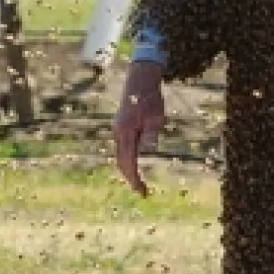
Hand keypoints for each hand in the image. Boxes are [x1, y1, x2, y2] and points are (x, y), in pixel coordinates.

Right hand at [112, 62, 165, 195]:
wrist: (140, 81)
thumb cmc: (150, 98)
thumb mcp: (156, 116)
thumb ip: (151, 133)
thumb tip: (148, 150)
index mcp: (125, 132)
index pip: (128, 162)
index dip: (134, 178)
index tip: (142, 191)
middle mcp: (118, 133)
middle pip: (121, 162)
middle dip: (130, 178)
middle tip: (143, 192)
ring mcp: (118, 130)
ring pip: (120, 156)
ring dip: (128, 170)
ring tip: (140, 183)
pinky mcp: (121, 127)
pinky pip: (122, 149)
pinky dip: (127, 160)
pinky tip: (135, 166)